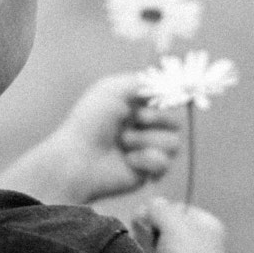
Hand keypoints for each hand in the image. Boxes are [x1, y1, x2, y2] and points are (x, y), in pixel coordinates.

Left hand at [0, 73, 183, 205]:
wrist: (78, 159)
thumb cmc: (90, 122)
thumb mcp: (112, 88)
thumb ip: (141, 81)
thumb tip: (165, 84)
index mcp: (135, 106)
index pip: (167, 100)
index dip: (166, 100)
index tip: (156, 100)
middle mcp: (143, 127)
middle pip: (176, 121)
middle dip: (157, 118)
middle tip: (138, 119)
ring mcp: (147, 149)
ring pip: (174, 142)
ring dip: (147, 140)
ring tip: (124, 144)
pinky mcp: (148, 171)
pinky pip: (165, 163)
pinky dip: (147, 160)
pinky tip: (128, 161)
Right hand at [132, 197, 230, 252]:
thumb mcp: (175, 222)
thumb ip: (158, 208)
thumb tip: (145, 210)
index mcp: (204, 224)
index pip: (173, 208)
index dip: (158, 212)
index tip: (148, 218)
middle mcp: (195, 241)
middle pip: (159, 227)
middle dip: (149, 232)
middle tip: (151, 241)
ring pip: (151, 245)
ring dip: (146, 249)